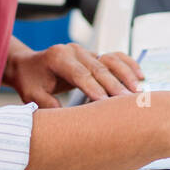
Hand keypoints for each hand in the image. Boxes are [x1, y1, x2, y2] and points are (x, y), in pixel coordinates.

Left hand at [7, 42, 144, 107]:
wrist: (29, 66)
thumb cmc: (31, 82)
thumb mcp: (32, 95)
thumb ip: (48, 105)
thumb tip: (68, 119)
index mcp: (58, 57)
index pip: (80, 73)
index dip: (93, 88)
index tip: (105, 103)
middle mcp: (74, 50)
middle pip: (99, 67)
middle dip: (114, 85)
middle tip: (128, 101)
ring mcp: (85, 51)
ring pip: (111, 59)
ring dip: (126, 74)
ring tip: (138, 91)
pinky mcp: (94, 54)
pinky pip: (115, 57)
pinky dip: (128, 65)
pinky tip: (140, 75)